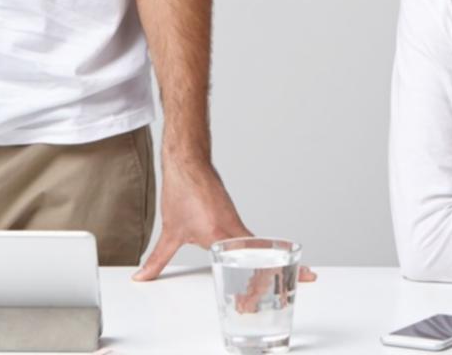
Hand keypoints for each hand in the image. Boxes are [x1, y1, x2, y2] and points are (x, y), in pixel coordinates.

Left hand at [132, 156, 315, 282]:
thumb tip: (143, 276)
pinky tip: (270, 259)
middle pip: (265, 257)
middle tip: (309, 278)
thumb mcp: (170, 231)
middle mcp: (235, 229)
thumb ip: (158, 259)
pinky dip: (265, 251)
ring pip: (263, 247)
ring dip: (276, 261)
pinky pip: (254, 239)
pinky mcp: (235, 217)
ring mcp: (237, 222)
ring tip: (301, 273)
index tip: (275, 291)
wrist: (188, 160)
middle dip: (282, 273)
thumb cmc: (182, 190)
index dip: (262, 282)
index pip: (250, 263)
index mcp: (222, 235)